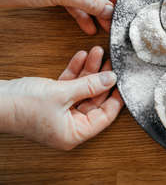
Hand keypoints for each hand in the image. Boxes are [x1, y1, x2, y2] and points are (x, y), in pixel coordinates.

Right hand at [0, 46, 123, 149]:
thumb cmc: (22, 105)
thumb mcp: (63, 93)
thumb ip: (90, 85)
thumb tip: (112, 78)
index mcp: (74, 133)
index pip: (105, 116)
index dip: (116, 97)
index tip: (123, 80)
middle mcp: (69, 126)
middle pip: (95, 100)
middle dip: (102, 78)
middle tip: (111, 61)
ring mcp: (60, 113)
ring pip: (83, 89)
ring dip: (90, 71)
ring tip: (98, 52)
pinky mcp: (52, 101)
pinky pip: (70, 86)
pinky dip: (75, 72)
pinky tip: (82, 56)